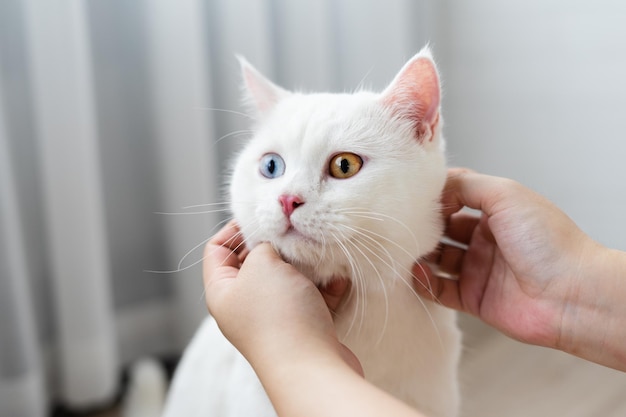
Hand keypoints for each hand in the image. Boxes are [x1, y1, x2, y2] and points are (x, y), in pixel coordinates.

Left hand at [202, 221, 361, 374]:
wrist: (311, 365)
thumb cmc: (278, 314)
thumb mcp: (262, 264)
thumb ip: (263, 244)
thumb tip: (272, 241)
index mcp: (222, 291)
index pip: (216, 249)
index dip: (234, 228)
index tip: (261, 218)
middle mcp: (243, 305)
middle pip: (254, 263)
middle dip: (277, 245)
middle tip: (294, 232)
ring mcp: (273, 317)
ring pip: (287, 279)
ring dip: (305, 264)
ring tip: (318, 252)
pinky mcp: (301, 326)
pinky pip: (310, 297)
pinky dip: (323, 285)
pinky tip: (336, 277)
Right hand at [415, 169, 625, 370]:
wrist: (573, 295)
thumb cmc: (548, 241)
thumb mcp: (506, 195)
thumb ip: (465, 185)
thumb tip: (433, 191)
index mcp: (497, 212)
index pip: (456, 198)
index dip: (435, 197)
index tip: (411, 196)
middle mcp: (487, 240)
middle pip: (443, 229)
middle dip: (423, 226)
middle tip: (402, 224)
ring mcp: (480, 270)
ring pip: (438, 260)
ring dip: (420, 254)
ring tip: (403, 248)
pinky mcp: (475, 299)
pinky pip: (440, 290)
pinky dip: (424, 283)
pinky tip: (417, 273)